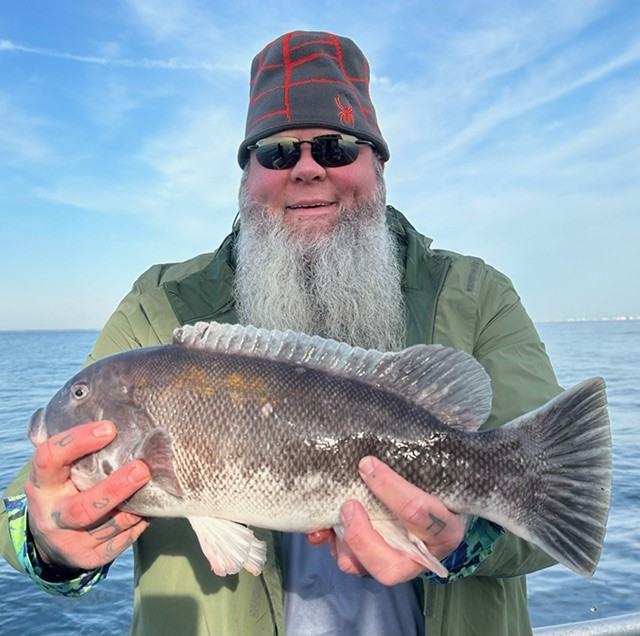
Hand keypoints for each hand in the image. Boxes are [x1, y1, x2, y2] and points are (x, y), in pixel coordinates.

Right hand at [25, 420, 150, 572]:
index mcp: (42, 485)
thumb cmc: (67, 487)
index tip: (110, 428)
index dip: (78, 442)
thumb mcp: (62, 469)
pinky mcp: (89, 558)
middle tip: (142, 469)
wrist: (52, 537)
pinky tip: (151, 506)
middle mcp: (51, 516)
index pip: (51, 459)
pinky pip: (122, 540)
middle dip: (117, 488)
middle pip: (84, 508)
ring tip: (153, 485)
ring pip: (109, 526)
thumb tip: (121, 414)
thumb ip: (80, 449)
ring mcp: (69, 542)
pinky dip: (140, 521)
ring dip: (136, 505)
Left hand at [307, 456, 466, 584]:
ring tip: (332, 518)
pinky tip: (323, 527)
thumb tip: (375, 443)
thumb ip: (413, 461)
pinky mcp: (376, 562)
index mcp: (444, 528)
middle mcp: (422, 555)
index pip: (418, 512)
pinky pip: (351, 563)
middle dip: (362, 538)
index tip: (366, 463)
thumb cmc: (434, 480)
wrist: (441, 502)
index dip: (390, 488)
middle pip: (390, 568)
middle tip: (348, 506)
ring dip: (344, 545)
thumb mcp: (433, 471)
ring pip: (366, 570)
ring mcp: (398, 563)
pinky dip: (333, 546)